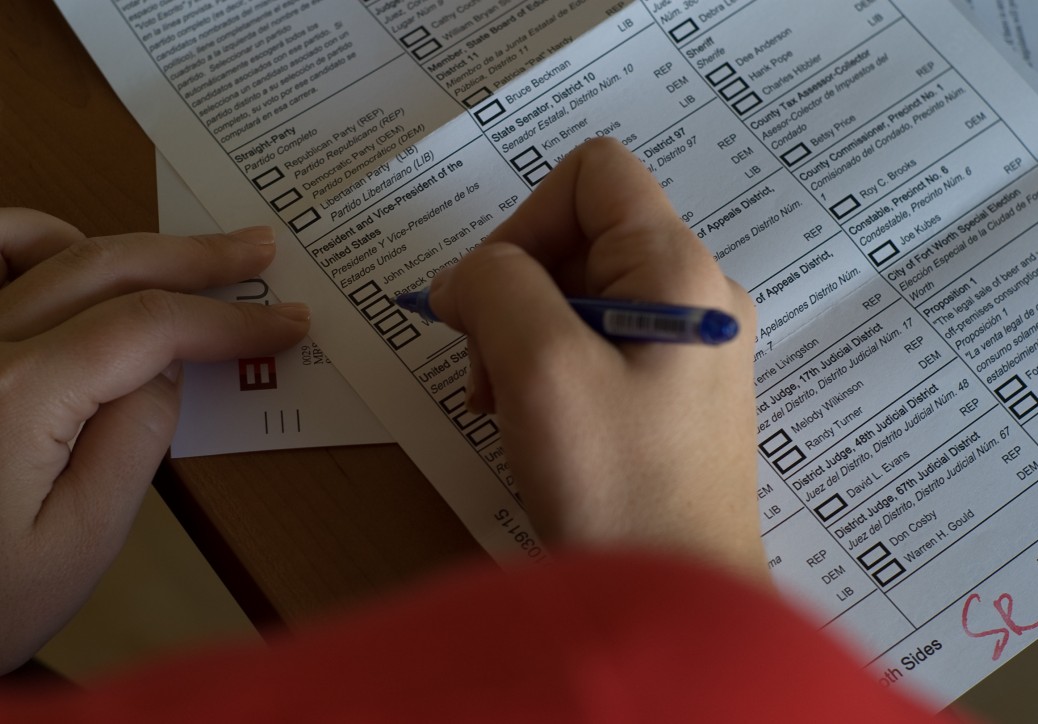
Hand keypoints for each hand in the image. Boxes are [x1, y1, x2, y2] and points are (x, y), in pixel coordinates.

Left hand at [0, 209, 309, 672]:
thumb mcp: (81, 541)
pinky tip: (63, 258)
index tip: (286, 323)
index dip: (228, 320)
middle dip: (193, 257)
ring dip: (116, 244)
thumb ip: (137, 440)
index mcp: (17, 396)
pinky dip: (25, 241)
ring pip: (31, 242)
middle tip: (258, 250)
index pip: (149, 325)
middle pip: (103, 266)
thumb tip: (169, 367)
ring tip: (176, 260)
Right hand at [429, 139, 764, 578]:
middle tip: (488, 371)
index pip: (594, 174)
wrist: (677, 607)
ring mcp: (684, 348)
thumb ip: (496, 287)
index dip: (527, 218)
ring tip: (503, 405)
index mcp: (679, 269)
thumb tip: (466, 277)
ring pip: (576, 295)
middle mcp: (693, 296)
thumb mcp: (543, 368)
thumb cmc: (619, 487)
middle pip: (578, 236)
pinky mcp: (667, 396)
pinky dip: (545, 370)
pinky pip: (593, 347)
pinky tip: (530, 422)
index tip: (492, 297)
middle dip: (514, 290)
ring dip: (521, 336)